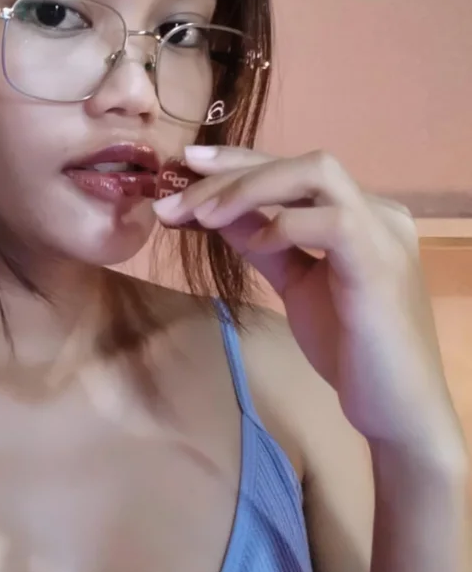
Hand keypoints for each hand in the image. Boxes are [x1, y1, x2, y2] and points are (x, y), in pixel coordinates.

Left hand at [154, 145, 463, 464]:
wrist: (396, 409)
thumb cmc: (350, 348)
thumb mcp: (295, 282)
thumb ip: (262, 242)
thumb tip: (216, 210)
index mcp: (359, 212)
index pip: (293, 169)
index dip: (237, 163)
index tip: (184, 167)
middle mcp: (377, 210)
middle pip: (300, 162)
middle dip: (231, 173)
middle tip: (175, 197)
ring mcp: (382, 232)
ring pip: (316, 173)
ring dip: (250, 187)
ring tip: (203, 215)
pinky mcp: (380, 263)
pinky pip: (331, 221)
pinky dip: (284, 224)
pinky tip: (253, 245)